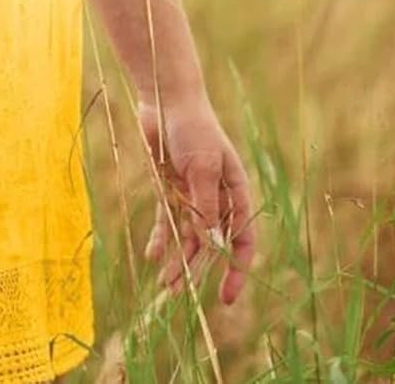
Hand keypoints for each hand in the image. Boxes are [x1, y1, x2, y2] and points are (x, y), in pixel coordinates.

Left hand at [137, 94, 257, 305]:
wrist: (167, 98)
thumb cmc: (194, 128)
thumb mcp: (203, 166)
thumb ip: (205, 203)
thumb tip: (212, 243)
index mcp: (235, 193)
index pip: (242, 238)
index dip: (236, 268)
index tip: (226, 296)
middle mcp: (215, 199)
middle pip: (210, 244)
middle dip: (197, 270)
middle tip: (179, 293)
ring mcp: (190, 194)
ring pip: (186, 236)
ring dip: (177, 260)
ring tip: (165, 285)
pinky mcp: (168, 188)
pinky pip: (165, 220)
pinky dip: (160, 238)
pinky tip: (152, 257)